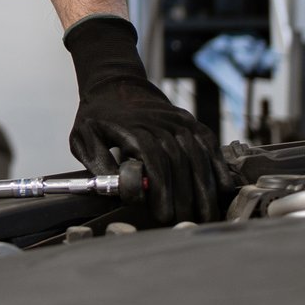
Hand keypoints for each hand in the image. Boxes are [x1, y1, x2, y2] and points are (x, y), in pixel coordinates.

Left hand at [64, 13, 225, 224]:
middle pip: (178, 161)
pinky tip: (221, 190)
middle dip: (184, 196)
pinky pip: (209, 145)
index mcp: (132, 128)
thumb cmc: (98, 116)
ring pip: (197, 155)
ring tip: (206, 214)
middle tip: (184, 222)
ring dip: (204, 188)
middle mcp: (159, 122)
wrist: (115, 83)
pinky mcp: (190, 121)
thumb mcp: (83, 138)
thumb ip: (99, 165)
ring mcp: (178, 121)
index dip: (161, 189)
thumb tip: (120, 189)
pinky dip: (218, 167)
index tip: (162, 214)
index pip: (154, 159)